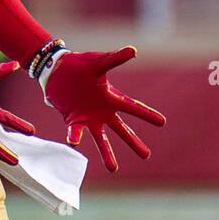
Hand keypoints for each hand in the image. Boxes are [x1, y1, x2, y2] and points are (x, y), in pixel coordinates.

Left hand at [40, 46, 165, 172]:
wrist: (56, 71)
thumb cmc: (80, 64)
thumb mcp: (98, 62)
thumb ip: (115, 58)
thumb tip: (134, 50)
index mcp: (111, 97)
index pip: (133, 108)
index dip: (147, 115)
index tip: (163, 122)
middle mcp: (103, 111)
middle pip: (122, 130)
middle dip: (134, 143)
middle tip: (146, 156)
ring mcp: (89, 118)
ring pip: (101, 139)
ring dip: (107, 153)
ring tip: (113, 169)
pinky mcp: (74, 119)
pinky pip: (76, 131)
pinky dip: (75, 136)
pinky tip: (74, 143)